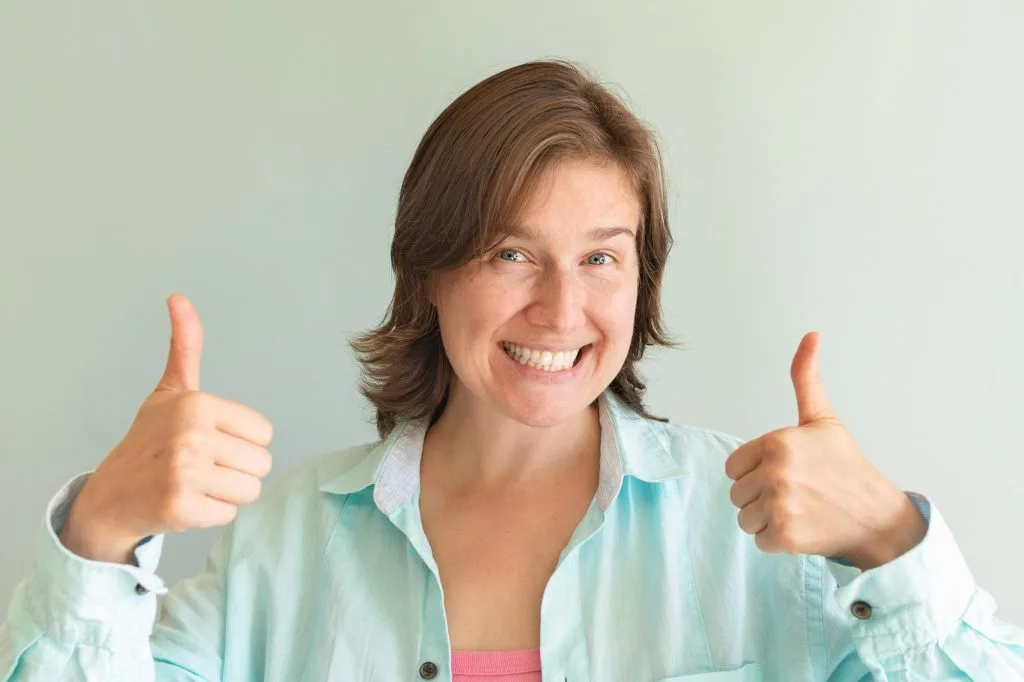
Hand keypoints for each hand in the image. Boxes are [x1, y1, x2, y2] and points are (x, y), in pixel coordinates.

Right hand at [59, 294, 273, 563]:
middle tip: (202, 467)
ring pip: (250, 491)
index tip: (209, 442)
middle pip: (261, 464)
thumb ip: (185, 347)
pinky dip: (210, 515)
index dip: (241, 442)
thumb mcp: (170, 391)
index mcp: (196, 404)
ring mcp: (184, 472)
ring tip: (196, 484)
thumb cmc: (149, 441)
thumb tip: (178, 297)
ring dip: (226, 494)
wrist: (110, 495)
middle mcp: (191, 434)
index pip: (264, 433)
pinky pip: (229, 514)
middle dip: (236, 471)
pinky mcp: (180, 506)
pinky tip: (185, 503)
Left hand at [724, 331, 925, 570]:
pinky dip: (777, 539)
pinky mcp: (785, 536)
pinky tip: (803, 527)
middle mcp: (775, 472)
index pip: (734, 466)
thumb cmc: (845, 466)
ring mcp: (780, 505)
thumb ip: (806, 378)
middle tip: (797, 492)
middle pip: (737, 493)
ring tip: (800, 509)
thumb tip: (811, 335)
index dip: (755, 471)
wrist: (876, 515)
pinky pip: (758, 540)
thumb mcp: (823, 419)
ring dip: (767, 519)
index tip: (786, 471)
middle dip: (761, 496)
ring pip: (744, 518)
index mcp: (777, 442)